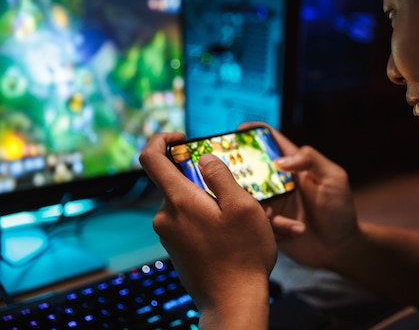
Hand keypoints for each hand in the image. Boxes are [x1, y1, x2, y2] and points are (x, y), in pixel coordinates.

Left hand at [139, 133, 276, 326]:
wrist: (233, 303)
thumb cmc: (243, 255)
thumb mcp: (242, 206)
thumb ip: (220, 176)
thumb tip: (204, 158)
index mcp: (178, 200)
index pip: (151, 158)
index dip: (161, 139)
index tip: (183, 138)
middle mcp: (166, 217)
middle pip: (177, 180)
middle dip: (205, 179)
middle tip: (236, 190)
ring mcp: (169, 235)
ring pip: (189, 203)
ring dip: (212, 202)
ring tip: (243, 218)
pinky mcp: (177, 249)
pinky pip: (191, 222)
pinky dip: (210, 219)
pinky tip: (234, 235)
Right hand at [237, 122, 359, 269]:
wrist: (340, 248)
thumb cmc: (341, 211)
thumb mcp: (333, 178)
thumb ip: (311, 160)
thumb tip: (279, 160)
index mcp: (295, 165)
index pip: (272, 142)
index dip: (255, 133)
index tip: (237, 132)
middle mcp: (280, 181)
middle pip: (252, 167)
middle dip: (241, 170)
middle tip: (234, 176)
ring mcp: (273, 202)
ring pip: (250, 195)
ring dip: (257, 204)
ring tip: (274, 213)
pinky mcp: (269, 223)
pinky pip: (258, 220)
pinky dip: (272, 224)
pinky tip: (293, 229)